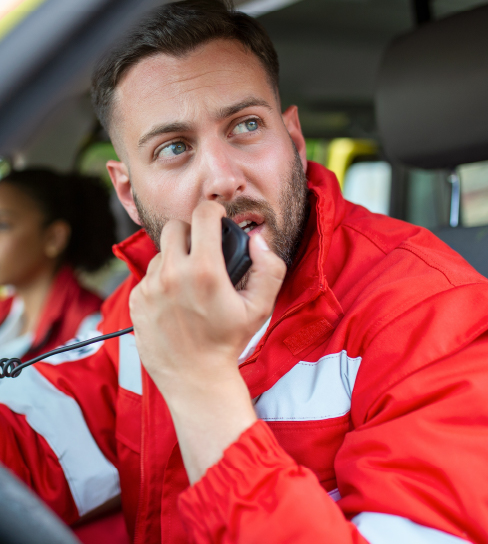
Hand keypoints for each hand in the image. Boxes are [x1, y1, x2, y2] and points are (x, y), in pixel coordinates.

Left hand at [129, 201, 285, 481]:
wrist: (195, 378)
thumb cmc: (229, 341)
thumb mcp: (261, 306)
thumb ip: (269, 267)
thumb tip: (257, 238)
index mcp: (204, 270)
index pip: (202, 214)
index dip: (214, 212)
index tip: (217, 220)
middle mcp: (172, 274)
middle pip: (175, 227)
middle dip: (190, 233)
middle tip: (202, 251)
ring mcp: (150, 287)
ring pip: (161, 252)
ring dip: (175, 258)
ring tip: (189, 281)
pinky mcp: (136, 300)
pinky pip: (148, 275)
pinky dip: (161, 280)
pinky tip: (175, 299)